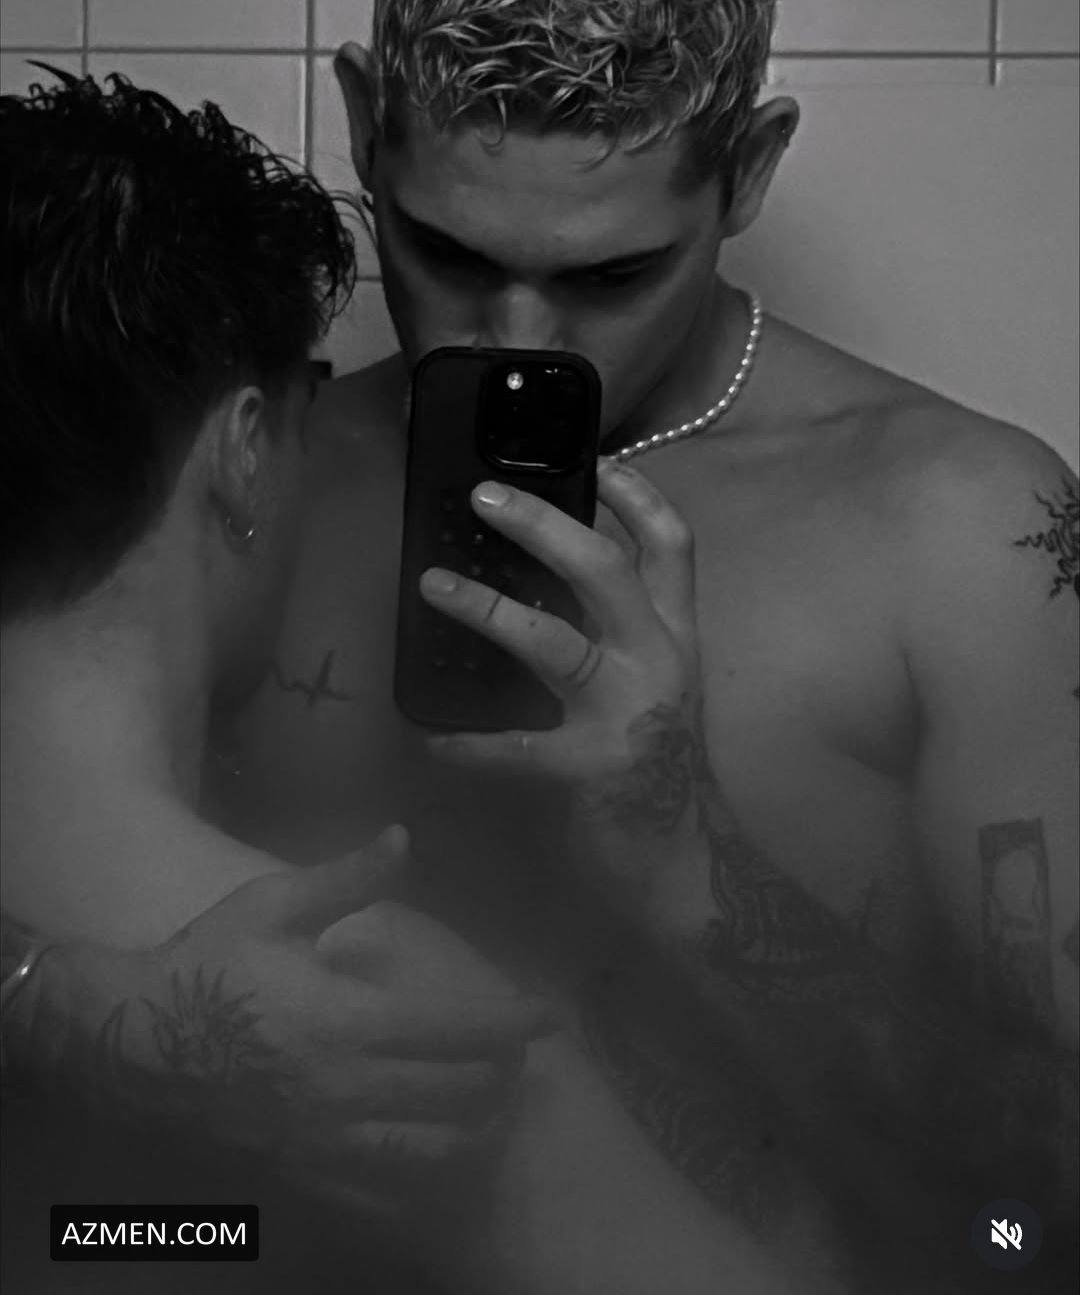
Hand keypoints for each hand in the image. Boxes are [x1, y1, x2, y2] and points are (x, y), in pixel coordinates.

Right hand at [35, 829, 552, 1213]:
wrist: (128, 1039)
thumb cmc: (208, 963)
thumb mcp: (274, 905)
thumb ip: (347, 878)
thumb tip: (403, 835)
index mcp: (346, 1018)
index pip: (455, 1030)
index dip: (510, 1024)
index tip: (547, 1018)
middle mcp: (344, 1087)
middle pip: (455, 1096)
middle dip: (502, 1079)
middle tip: (520, 1061)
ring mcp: (321, 1140)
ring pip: (427, 1155)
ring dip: (473, 1134)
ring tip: (492, 1112)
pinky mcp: (297, 1172)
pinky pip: (375, 1195)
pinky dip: (418, 1182)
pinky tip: (433, 1162)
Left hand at [419, 461, 714, 899]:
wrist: (684, 860)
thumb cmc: (656, 761)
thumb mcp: (653, 681)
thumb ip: (616, 631)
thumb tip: (544, 575)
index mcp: (674, 634)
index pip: (672, 545)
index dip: (637, 494)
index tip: (595, 454)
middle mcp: (659, 660)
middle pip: (607, 571)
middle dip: (544, 527)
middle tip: (482, 497)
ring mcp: (627, 713)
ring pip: (556, 644)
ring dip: (488, 611)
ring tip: (431, 587)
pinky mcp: (592, 768)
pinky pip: (517, 748)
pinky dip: (469, 744)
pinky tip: (430, 740)